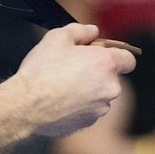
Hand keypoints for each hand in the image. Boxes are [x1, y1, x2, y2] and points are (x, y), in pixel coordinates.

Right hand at [11, 23, 134, 137]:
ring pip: (100, 95)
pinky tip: (60, 100)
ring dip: (88, 90)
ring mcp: (101, 108)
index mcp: (107, 64)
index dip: (116, 55)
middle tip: (73, 68)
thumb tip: (93, 31)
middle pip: (111, 77)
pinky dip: (79, 105)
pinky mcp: (89, 122)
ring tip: (62, 86)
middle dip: (97, 72)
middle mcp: (111, 87)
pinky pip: (88, 110)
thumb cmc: (42, 70)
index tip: (101, 55)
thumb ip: (81, 31)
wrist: (25, 105)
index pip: (128, 59)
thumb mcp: (58, 37)